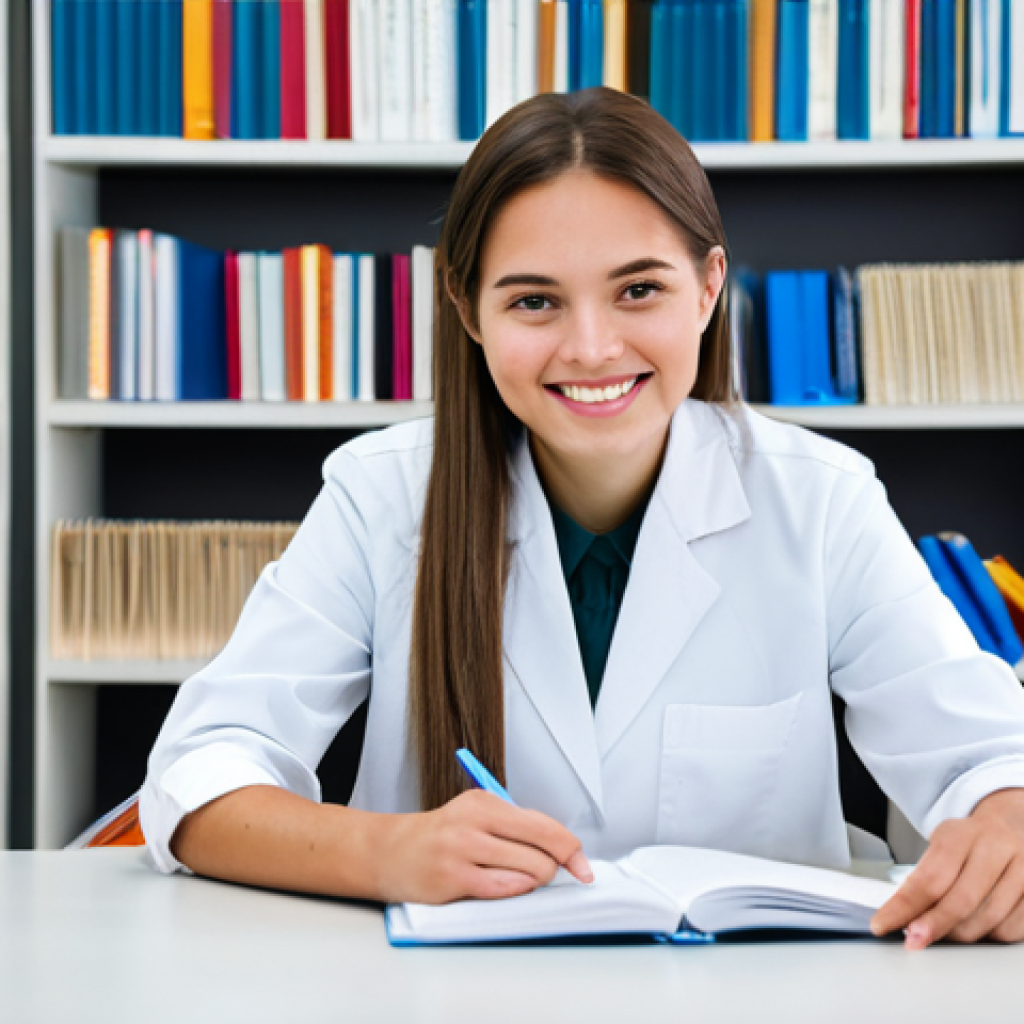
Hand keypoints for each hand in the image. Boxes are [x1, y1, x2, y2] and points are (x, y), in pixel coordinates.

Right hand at [371, 789, 593, 903]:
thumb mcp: (477, 816)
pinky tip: (501, 886)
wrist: (390, 851)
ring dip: (532, 881)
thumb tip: (563, 850)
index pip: (544, 824)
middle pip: (542, 849)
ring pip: (528, 872)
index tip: (583, 867)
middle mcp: (474, 821)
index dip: (571, 849)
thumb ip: (516, 827)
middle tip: (542, 873)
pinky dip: (513, 891)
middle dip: (552, 868)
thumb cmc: (441, 836)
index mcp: (484, 801)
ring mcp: (462, 849)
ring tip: (513, 877)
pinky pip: (503, 889)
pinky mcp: (453, 878)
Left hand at [871, 788, 1023, 948]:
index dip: (904, 906)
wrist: (1014, 822)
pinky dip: (990, 935)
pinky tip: (976, 927)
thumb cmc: (971, 838)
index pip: (929, 877)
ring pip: (989, 919)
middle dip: (933, 926)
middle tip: (913, 940)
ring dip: (960, 933)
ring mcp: (1023, 870)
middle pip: (961, 900)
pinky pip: (1013, 929)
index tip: (883, 923)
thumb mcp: (942, 842)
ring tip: (943, 932)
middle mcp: (996, 848)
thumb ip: (926, 874)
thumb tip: (901, 913)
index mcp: (962, 833)